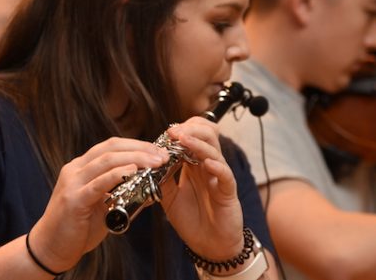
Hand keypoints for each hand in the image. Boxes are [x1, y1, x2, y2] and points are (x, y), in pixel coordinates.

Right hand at [30, 137, 169, 271]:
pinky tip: (134, 171)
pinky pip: (98, 183)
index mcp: (82, 167)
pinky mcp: (73, 200)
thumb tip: (149, 183)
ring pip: (107, 161)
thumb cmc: (79, 225)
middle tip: (162, 155)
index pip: (111, 145)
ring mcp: (72, 183)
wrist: (51, 247)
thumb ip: (119, 190)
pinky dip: (118, 174)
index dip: (137, 144)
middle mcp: (75, 170)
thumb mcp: (102, 202)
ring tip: (156, 162)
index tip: (159, 150)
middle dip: (141, 148)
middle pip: (111, 148)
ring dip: (136, 158)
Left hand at [161, 118, 244, 260]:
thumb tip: (147, 163)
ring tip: (183, 139)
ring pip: (215, 151)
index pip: (193, 138)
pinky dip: (217, 166)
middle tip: (173, 132)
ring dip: (199, 143)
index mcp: (194, 166)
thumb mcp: (169, 197)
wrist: (208, 245)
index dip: (181, 131)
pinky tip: (207, 163)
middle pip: (206, 137)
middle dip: (190, 130)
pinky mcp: (228, 191)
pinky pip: (226, 174)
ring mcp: (219, 177)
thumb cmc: (192, 220)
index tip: (166, 132)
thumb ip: (162, 179)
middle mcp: (208, 167)